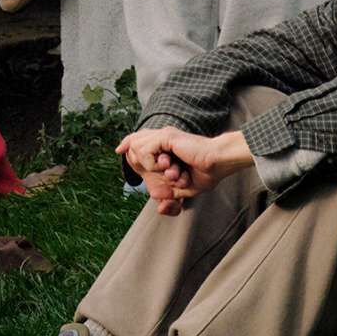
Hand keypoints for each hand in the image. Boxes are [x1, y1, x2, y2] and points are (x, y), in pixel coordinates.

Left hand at [116, 125, 251, 213]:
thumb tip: (156, 199)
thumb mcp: (183, 188)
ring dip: (149, 165)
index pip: (136, 142)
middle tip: (161, 172)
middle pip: (131, 141)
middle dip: (136, 160)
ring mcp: (163, 136)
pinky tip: (168, 167)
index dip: (127, 146)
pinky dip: (152, 164)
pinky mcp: (166, 137)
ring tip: (170, 171)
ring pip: (136, 146)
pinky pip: (144, 151)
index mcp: (165, 146)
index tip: (120, 150)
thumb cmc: (207, 173)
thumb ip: (169, 194)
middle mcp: (162, 138)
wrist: (217, 165)